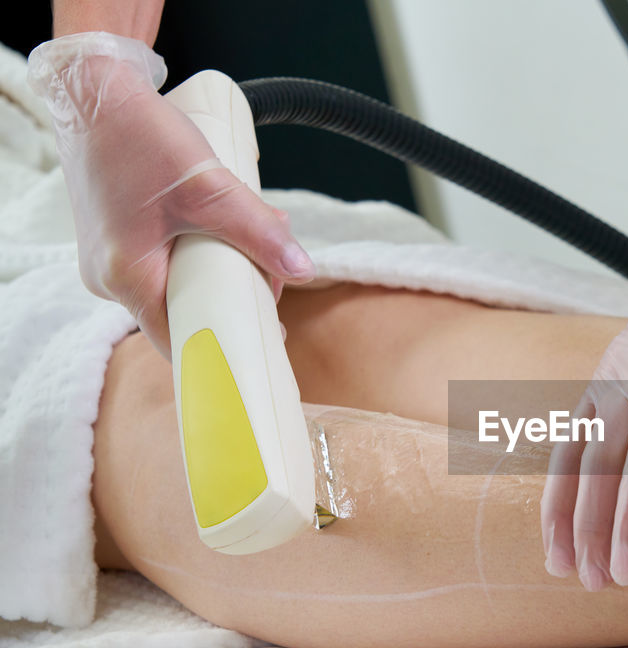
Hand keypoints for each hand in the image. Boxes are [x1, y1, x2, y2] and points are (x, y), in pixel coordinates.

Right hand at [28, 32, 313, 354]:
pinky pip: (167, 260)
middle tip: (273, 271)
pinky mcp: (119, 238)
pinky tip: (231, 225)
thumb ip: (257, 233)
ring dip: (226, 264)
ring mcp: (111, 257)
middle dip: (237, 292)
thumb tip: (302, 270)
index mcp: (125, 277)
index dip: (225, 343)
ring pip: (181, 281)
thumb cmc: (136, 135)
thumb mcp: (209, 188)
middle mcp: (110, 277)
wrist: (93, 91)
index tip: (265, 340)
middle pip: (186, 309)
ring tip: (261, 235)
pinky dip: (203, 248)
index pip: (180, 340)